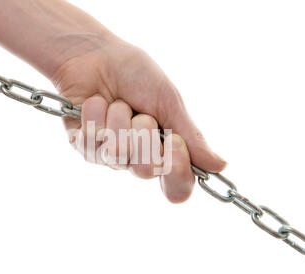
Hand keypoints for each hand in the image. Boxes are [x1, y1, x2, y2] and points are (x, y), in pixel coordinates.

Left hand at [51, 37, 226, 202]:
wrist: (97, 55)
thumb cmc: (136, 75)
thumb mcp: (169, 102)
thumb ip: (190, 136)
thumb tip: (220, 166)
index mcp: (164, 151)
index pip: (176, 187)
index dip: (177, 171)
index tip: (174, 143)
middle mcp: (137, 159)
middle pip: (145, 172)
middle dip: (144, 134)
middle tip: (141, 112)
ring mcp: (109, 156)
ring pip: (118, 156)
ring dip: (120, 120)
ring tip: (117, 102)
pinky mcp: (84, 147)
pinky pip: (92, 143)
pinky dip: (97, 115)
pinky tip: (95, 102)